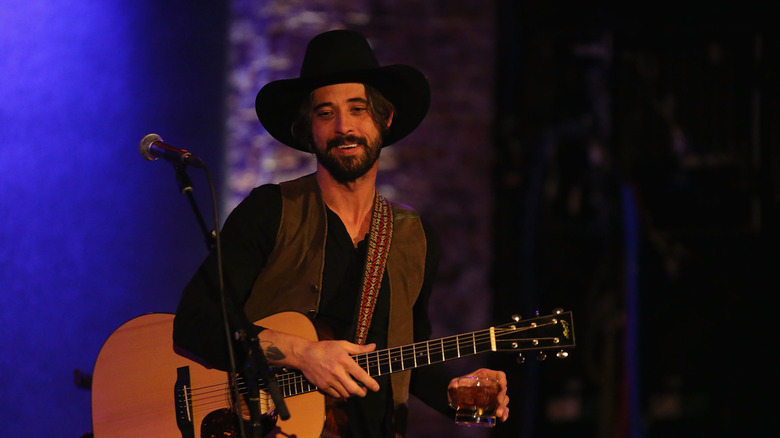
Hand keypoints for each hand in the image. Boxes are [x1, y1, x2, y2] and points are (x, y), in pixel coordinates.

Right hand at [258, 328, 379, 398]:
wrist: (305, 355)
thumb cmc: (325, 348)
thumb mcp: (342, 344)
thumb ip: (359, 348)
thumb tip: (373, 347)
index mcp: (344, 360)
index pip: (360, 374)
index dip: (370, 383)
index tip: (376, 387)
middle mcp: (337, 372)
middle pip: (353, 389)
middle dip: (362, 393)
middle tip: (365, 391)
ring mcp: (329, 380)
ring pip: (345, 394)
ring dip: (352, 394)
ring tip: (354, 389)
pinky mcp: (322, 386)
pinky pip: (335, 395)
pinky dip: (341, 394)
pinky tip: (343, 389)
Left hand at [448, 368, 509, 421]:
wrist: (455, 401)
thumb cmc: (457, 389)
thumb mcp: (454, 385)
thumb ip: (453, 385)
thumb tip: (454, 386)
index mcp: (485, 377)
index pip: (499, 375)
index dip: (502, 379)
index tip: (502, 385)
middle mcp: (492, 386)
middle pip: (503, 389)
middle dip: (502, 396)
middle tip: (499, 402)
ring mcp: (493, 397)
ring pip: (504, 400)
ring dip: (503, 407)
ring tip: (498, 414)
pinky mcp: (493, 406)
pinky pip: (503, 409)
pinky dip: (505, 413)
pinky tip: (502, 418)